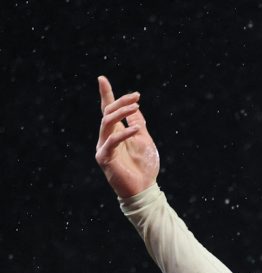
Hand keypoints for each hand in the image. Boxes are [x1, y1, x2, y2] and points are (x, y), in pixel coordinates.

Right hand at [95, 76, 159, 197]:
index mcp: (115, 132)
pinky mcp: (104, 158)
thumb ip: (138, 124)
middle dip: (120, 101)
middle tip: (136, 97)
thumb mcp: (144, 140)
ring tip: (135, 107)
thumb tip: (135, 108)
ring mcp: (103, 147)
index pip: (107, 110)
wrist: (144, 188)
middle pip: (107, 112)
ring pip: (106, 122)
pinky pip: (111, 141)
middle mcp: (106, 137)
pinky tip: (136, 130)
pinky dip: (124, 133)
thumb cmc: (144, 166)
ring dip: (121, 113)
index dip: (105, 94)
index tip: (102, 79)